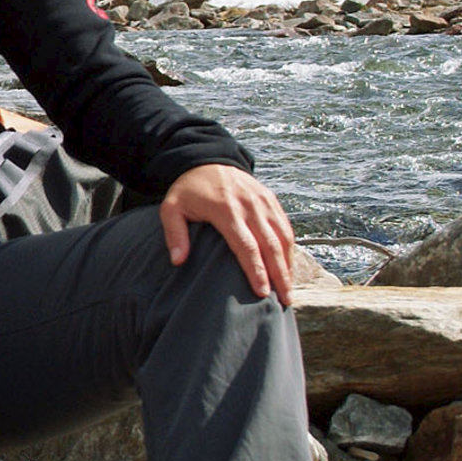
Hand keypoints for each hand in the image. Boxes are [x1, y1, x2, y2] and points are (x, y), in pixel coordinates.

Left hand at [159, 164, 297, 303]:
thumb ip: (174, 234)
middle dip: (280, 275)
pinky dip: (289, 248)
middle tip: (285, 301)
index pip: (246, 245)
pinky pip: (285, 226)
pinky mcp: (271, 200)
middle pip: (271, 245)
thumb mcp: (172, 208)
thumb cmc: (188, 190)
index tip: (262, 292)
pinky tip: (288, 267)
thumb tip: (178, 261)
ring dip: (288, 265)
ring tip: (289, 290)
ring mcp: (264, 202)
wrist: (207, 159)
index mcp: (226, 210)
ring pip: (283, 237)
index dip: (256, 270)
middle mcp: (250, 206)